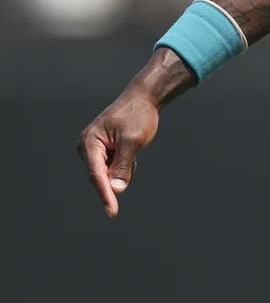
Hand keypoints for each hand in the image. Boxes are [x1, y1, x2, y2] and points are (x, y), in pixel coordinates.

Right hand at [75, 47, 193, 217]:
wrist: (143, 98)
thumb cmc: (137, 116)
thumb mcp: (133, 141)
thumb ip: (123, 166)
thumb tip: (116, 190)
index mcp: (89, 143)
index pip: (96, 175)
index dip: (105, 194)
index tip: (112, 212)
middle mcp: (86, 147)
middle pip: (101, 176)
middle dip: (119, 173)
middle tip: (132, 150)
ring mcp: (93, 149)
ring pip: (108, 173)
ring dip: (123, 167)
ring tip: (131, 145)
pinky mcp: (101, 151)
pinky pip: (112, 167)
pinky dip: (124, 163)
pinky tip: (130, 148)